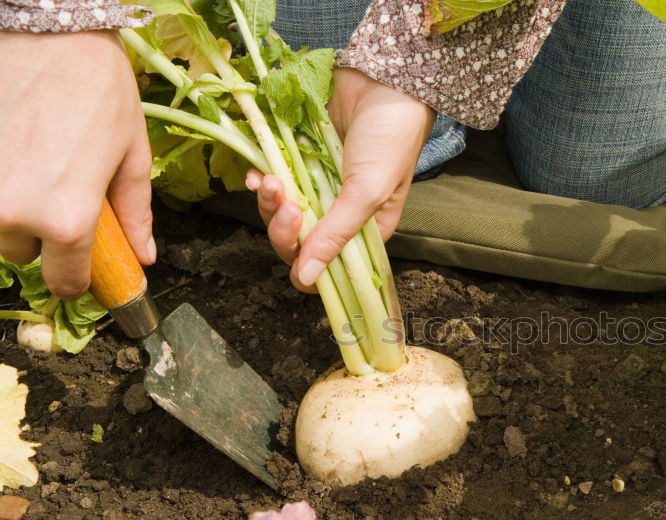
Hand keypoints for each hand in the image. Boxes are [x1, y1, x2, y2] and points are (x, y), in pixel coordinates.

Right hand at [0, 31, 153, 298]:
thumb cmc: (97, 87)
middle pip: (23, 254)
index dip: (77, 277)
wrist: (47, 31)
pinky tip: (13, 149)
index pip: (65, 283)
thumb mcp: (131, 154)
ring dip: (12, 208)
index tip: (80, 266)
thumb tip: (145, 255)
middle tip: (57, 187)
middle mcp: (13, 213)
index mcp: (67, 219)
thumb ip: (134, 213)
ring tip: (33, 162)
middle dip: (41, 231)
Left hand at [248, 67, 434, 291]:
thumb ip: (336, 234)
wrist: (386, 78)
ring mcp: (316, 187)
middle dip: (283, 229)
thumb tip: (308, 279)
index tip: (296, 247)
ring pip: (279, 213)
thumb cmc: (391, 136)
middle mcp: (338, 213)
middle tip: (287, 204)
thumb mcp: (368, 191)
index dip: (306, 266)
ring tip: (271, 180)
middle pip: (297, 243)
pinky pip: (270, 182)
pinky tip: (258, 172)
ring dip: (268, 202)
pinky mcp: (297, 160)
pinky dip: (259, 181)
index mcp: (365, 231)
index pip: (327, 268)